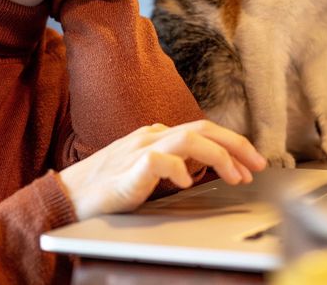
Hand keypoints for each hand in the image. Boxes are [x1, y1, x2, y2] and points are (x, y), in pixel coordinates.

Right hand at [58, 120, 266, 219]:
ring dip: (219, 156)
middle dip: (236, 145)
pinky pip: (159, 161)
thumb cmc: (104, 188)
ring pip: (188, 139)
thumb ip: (171, 164)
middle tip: (259, 165)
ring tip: (235, 176)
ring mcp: (138, 149)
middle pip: (203, 129)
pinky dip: (178, 169)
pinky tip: (189, 183)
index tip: (252, 163)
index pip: (202, 131)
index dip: (232, 144)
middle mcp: (150, 136)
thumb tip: (201, 167)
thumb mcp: (145, 172)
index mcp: (155, 136)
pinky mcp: (128, 168)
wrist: (67, 197)